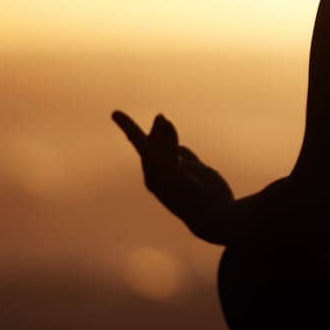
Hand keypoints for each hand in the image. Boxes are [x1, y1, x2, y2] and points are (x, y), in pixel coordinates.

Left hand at [111, 110, 234, 243]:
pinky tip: (180, 147)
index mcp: (153, 172)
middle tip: (150, 116)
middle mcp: (164, 172)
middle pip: (153, 144)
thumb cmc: (189, 196)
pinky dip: (180, 148)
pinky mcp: (196, 172)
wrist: (214, 217)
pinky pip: (185, 156)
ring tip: (162, 120)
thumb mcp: (172, 172)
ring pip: (169, 148)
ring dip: (165, 134)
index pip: (139, 143)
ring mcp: (180, 172)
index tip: (114, 112)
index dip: (127, 126)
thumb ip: (165, 145)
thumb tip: (162, 119)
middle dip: (151, 131)